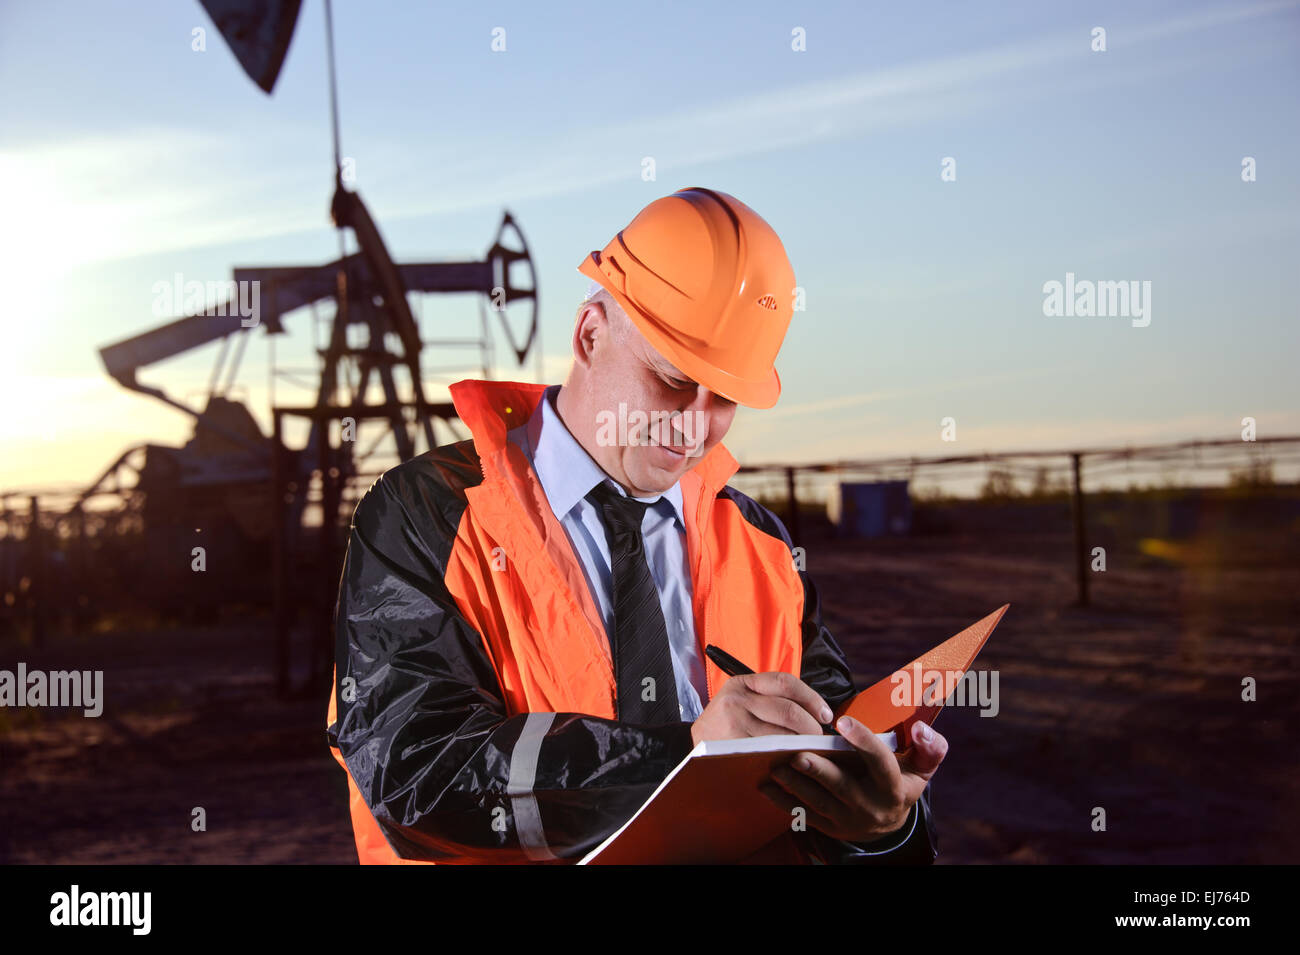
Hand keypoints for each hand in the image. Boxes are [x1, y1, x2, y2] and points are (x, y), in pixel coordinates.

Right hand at [689, 671, 832, 745]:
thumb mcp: (742, 699)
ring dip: (802, 744)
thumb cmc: (727, 722)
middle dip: (811, 727)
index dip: (811, 698)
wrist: (694, 743)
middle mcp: (737, 700)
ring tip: (810, 749)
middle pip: (788, 710)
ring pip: (782, 734)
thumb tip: (816, 711)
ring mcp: (734, 724)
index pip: (786, 682)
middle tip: (820, 738)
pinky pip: (769, 751)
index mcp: (743, 683)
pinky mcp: (733, 746)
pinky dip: (786, 756)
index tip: (825, 714)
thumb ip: (772, 698)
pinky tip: (793, 759)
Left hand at [760, 717, 947, 842]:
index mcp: (894, 787)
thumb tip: (920, 729)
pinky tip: (767, 786)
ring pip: (819, 803)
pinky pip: (805, 815)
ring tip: (775, 767)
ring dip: (795, 785)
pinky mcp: (830, 828)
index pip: (880, 763)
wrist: (890, 821)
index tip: (843, 722)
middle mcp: (871, 807)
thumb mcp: (923, 765)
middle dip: (819, 771)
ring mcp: (849, 820)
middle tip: (797, 754)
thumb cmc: (903, 780)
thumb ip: (930, 746)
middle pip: (843, 788)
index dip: (863, 741)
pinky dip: (784, 801)